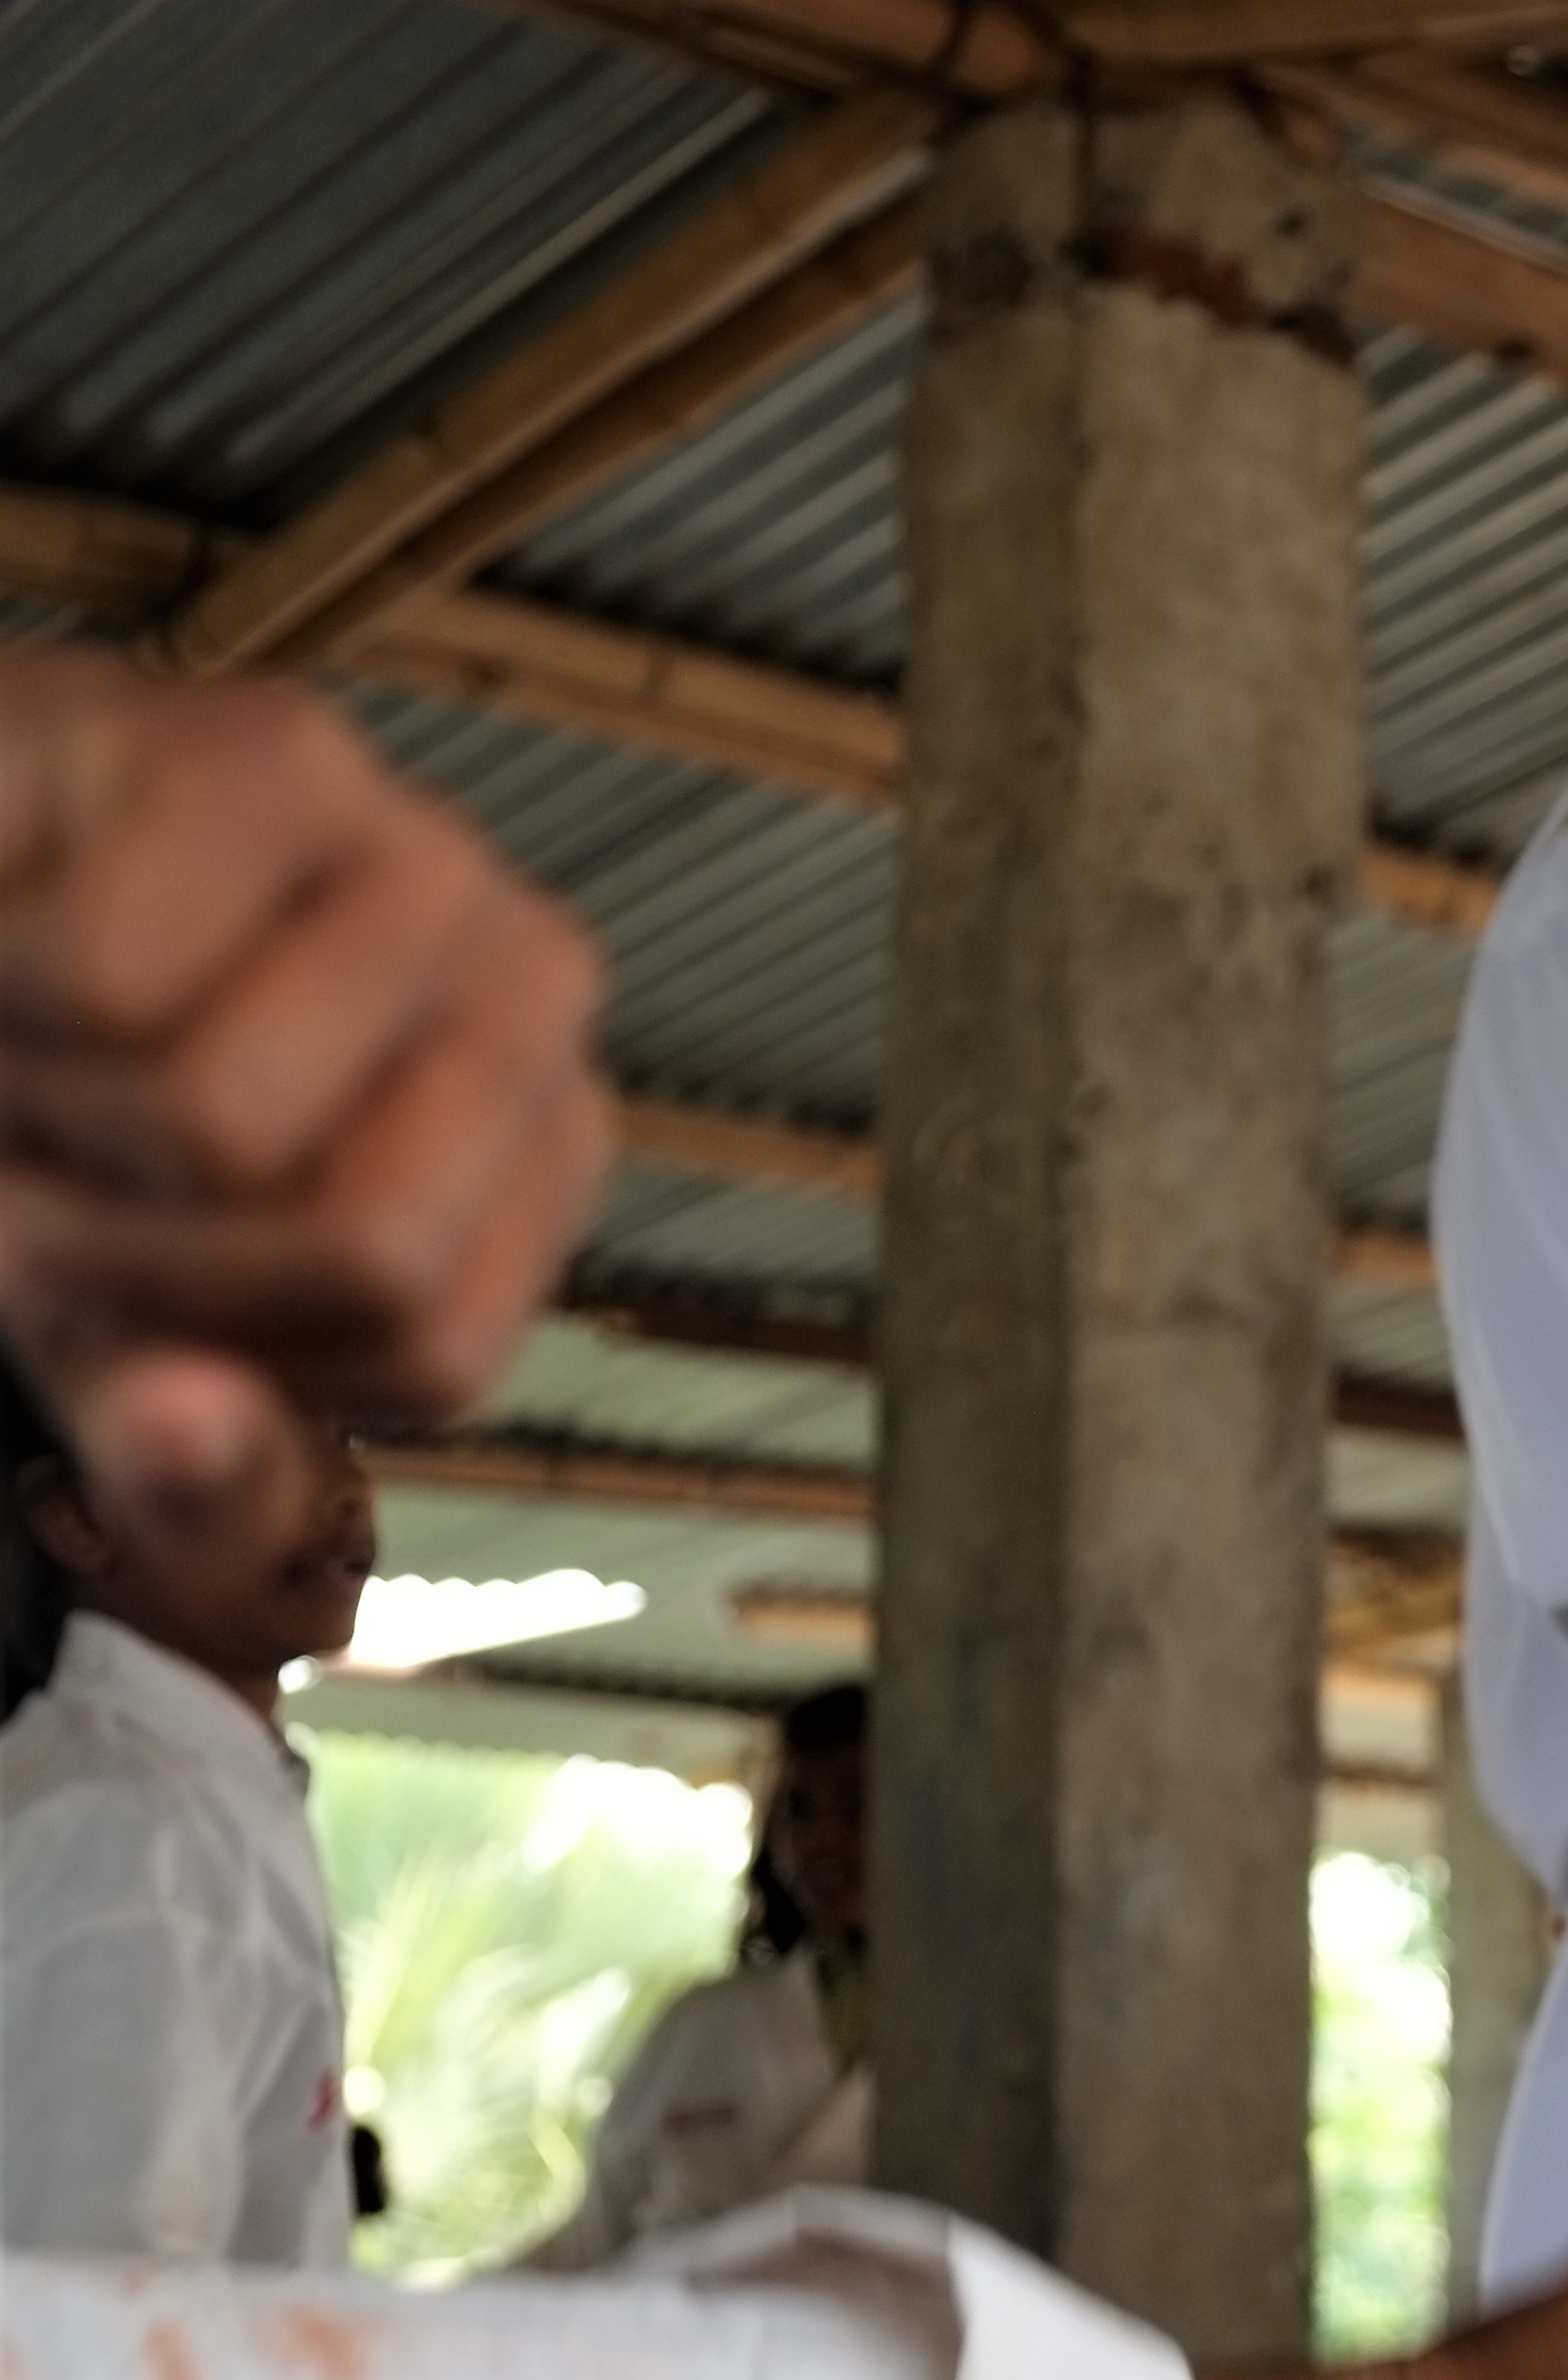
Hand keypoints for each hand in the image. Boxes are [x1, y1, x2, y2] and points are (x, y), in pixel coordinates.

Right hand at [0, 652, 611, 1506]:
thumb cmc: (91, 1120)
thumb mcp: (148, 1350)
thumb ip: (196, 1478)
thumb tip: (184, 1427)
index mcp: (548, 1138)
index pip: (433, 1348)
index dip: (229, 1352)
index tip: (138, 1282)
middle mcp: (534, 987)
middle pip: (348, 1238)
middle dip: (128, 1249)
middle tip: (46, 1164)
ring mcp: (427, 858)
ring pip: (212, 1110)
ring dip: (41, 1119)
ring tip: (20, 1060)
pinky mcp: (273, 749)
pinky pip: (103, 972)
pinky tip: (0, 948)